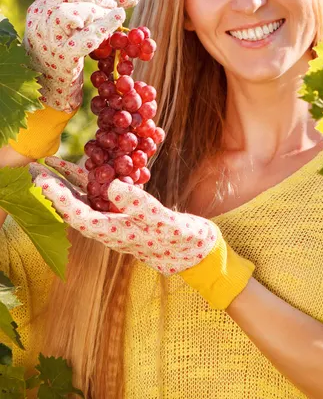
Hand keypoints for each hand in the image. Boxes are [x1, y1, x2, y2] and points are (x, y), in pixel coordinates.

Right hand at [24, 0, 139, 112]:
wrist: (52, 89)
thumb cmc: (66, 55)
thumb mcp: (78, 27)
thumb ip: (95, 5)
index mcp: (42, 7)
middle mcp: (40, 19)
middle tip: (122, 5)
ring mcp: (48, 39)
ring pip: (70, 12)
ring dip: (97, 11)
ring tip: (116, 17)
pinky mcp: (61, 57)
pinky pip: (83, 39)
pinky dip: (102, 28)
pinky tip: (116, 22)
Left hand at [28, 157, 217, 273]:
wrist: (194, 251)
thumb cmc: (181, 239)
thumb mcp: (164, 221)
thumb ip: (140, 205)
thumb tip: (113, 187)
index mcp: (115, 233)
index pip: (79, 216)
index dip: (59, 199)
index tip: (43, 182)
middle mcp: (109, 228)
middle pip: (74, 209)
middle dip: (54, 190)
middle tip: (35, 170)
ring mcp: (116, 221)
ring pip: (85, 201)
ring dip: (68, 183)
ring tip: (51, 165)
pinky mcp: (124, 215)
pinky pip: (101, 197)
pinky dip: (92, 181)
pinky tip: (87, 167)